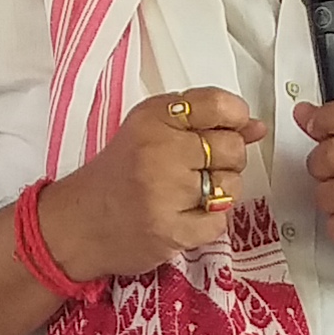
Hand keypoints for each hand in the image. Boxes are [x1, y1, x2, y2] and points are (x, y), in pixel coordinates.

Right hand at [38, 88, 262, 284]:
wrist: (77, 224)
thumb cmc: (118, 175)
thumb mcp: (150, 131)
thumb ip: (202, 122)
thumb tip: (256, 127)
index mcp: (153, 118)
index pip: (218, 104)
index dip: (235, 118)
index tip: (228, 129)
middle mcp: (158, 149)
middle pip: (232, 147)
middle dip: (226, 161)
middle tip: (197, 170)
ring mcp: (165, 192)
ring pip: (231, 186)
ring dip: (218, 193)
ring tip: (187, 195)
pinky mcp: (171, 230)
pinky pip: (219, 221)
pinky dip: (206, 222)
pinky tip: (181, 217)